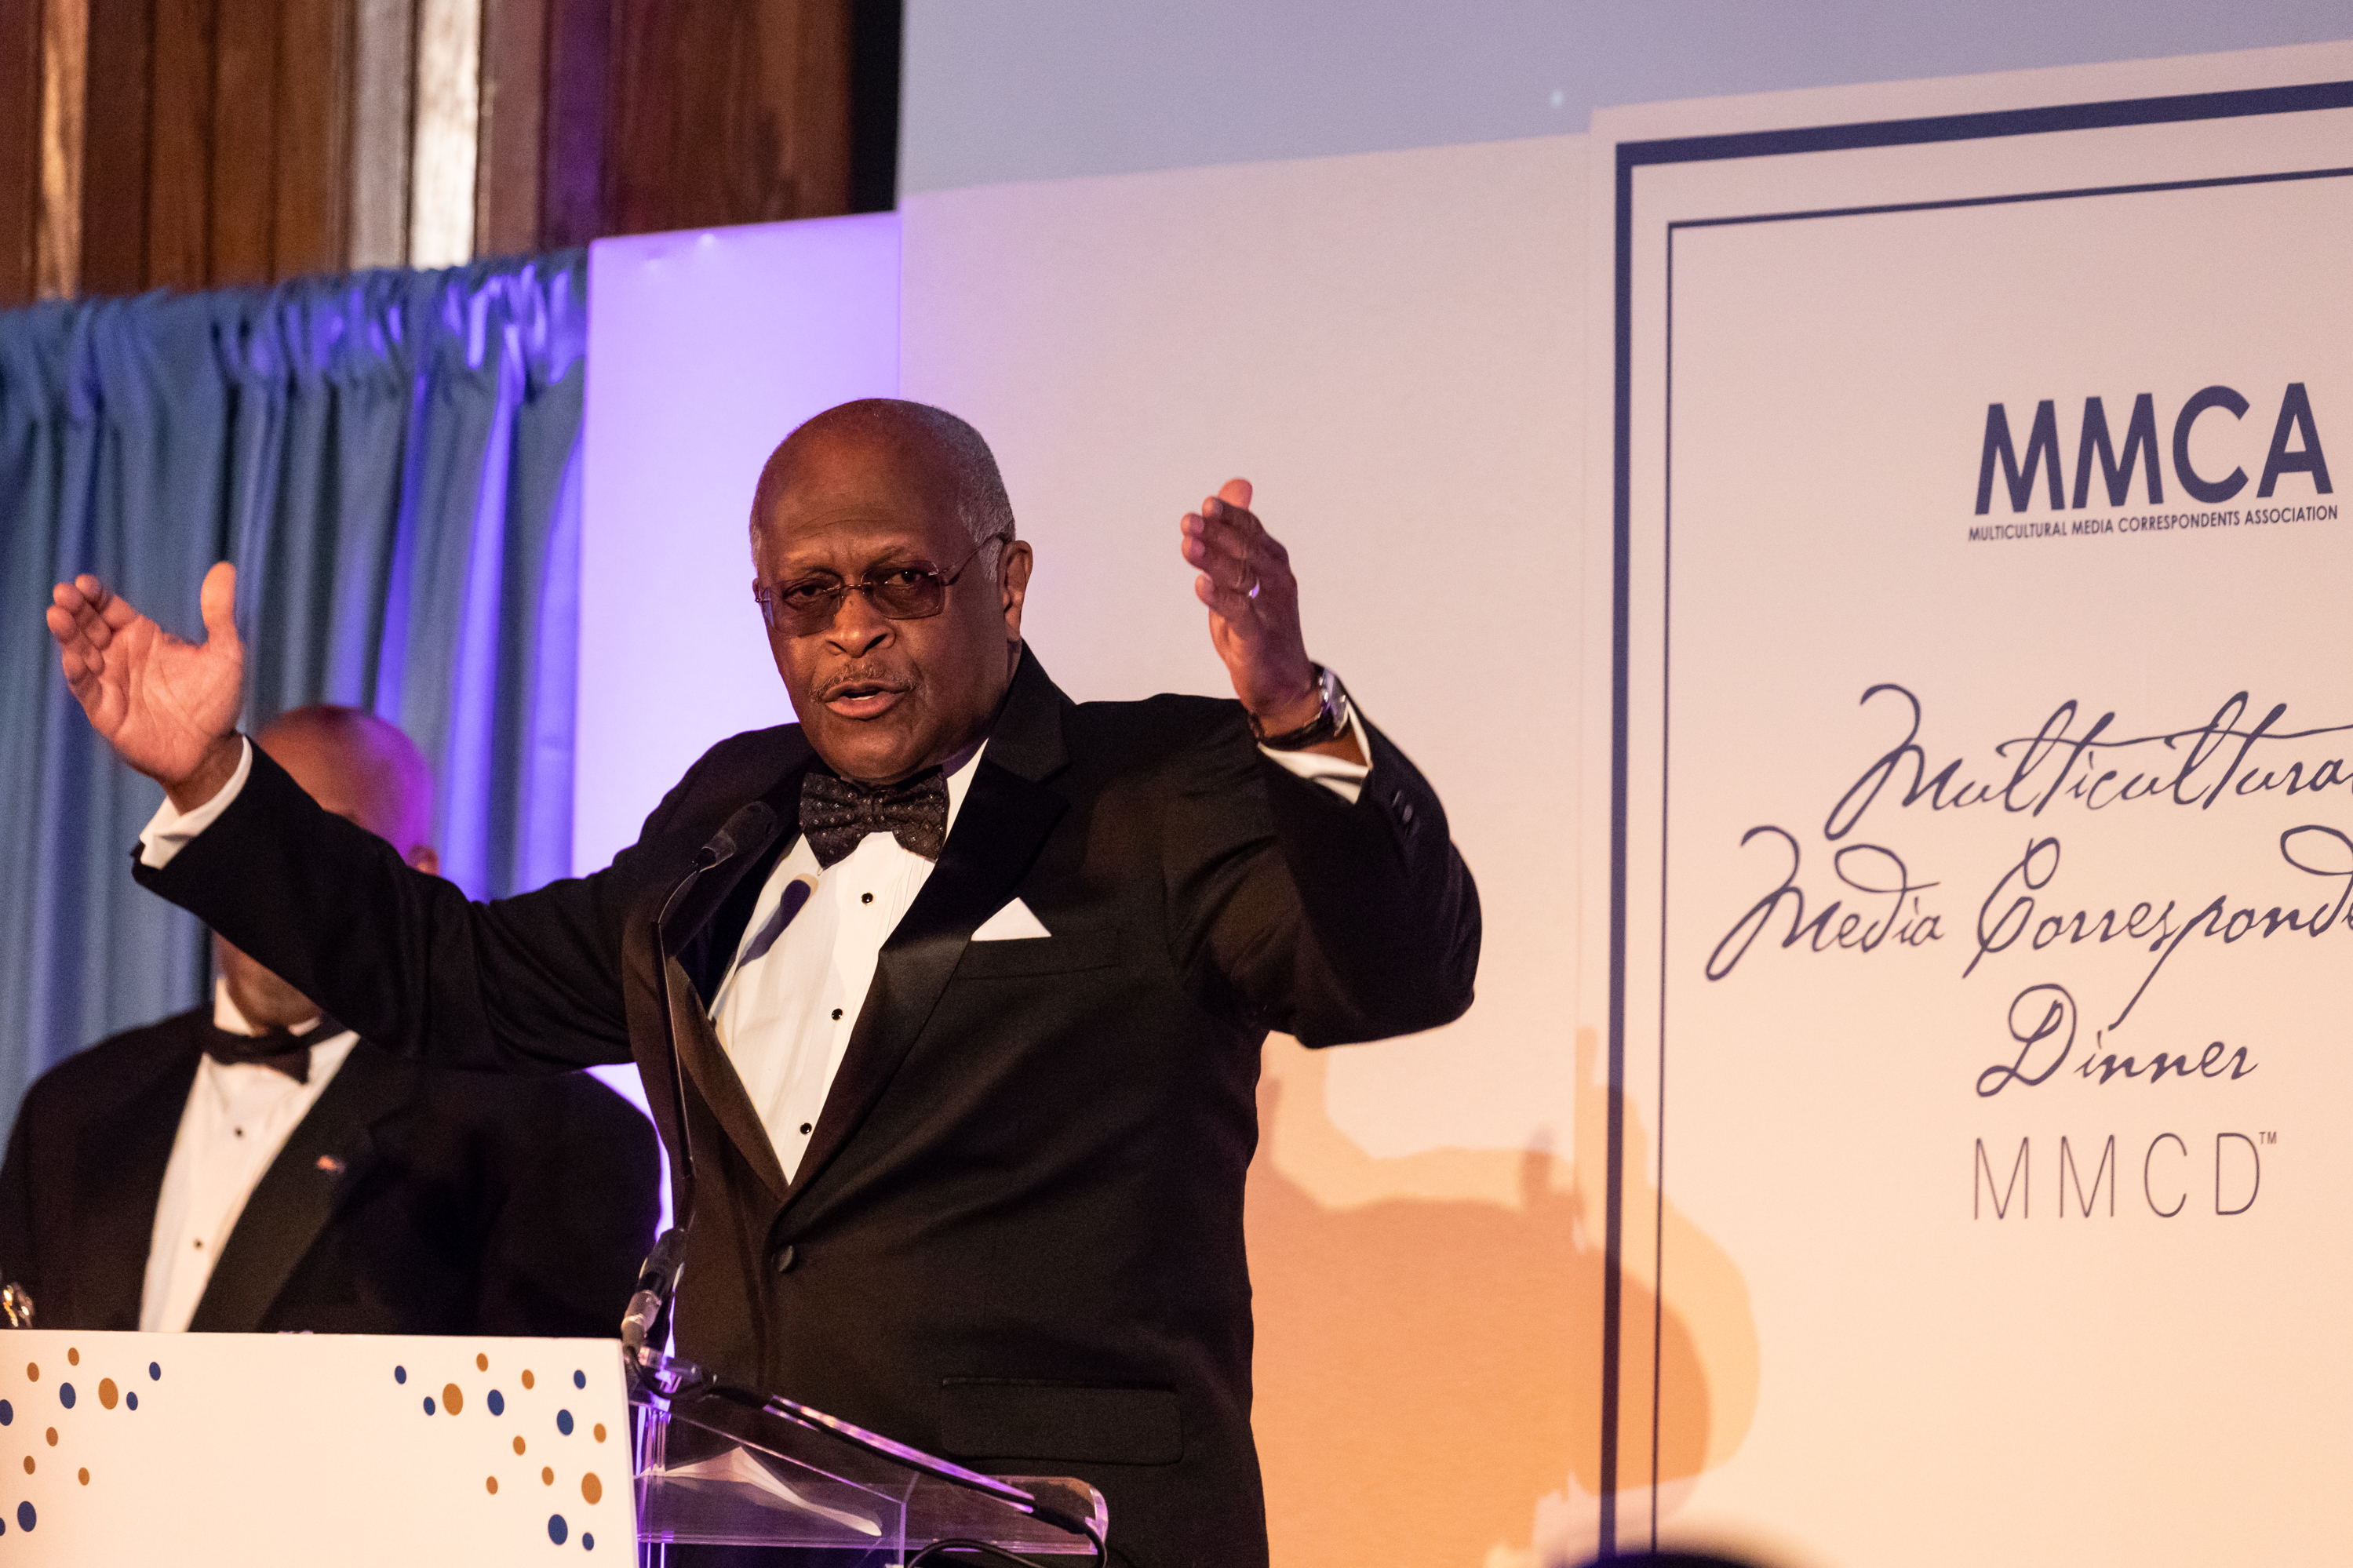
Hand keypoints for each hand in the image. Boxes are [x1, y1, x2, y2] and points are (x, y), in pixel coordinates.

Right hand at [47, 562, 245, 806]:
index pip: (108, 608)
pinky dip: (78, 673)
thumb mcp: (224, 651)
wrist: (212, 749)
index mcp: (142, 636)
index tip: (84, 582)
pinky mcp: (106, 711)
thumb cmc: (216, 700)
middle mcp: (119, 655)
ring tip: (58, 615)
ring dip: (68, 636)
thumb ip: (219, 611)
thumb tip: (225, 568)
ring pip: (80, 653)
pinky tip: (75, 658)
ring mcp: (110, 682)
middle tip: (64, 593)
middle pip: (88, 626)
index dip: (95, 595)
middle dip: (74, 609)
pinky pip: (87, 689)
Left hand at [1180, 479, 1358, 759]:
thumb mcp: (1248, 573)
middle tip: (1189, 520)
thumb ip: (1237, 531)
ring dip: (1212, 560)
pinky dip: (1219, 598)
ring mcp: (1268, 609)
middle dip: (1216, 534)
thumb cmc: (1263, 623)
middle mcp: (1276, 581)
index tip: (1206, 504)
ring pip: (1240, 578)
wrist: (1283, 681)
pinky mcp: (1256, 637)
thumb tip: (1236, 486)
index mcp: (1273, 562)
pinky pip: (1238, 613)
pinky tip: (1200, 586)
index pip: (1252, 530)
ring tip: (1188, 545)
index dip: (1230, 517)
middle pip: (1245, 550)